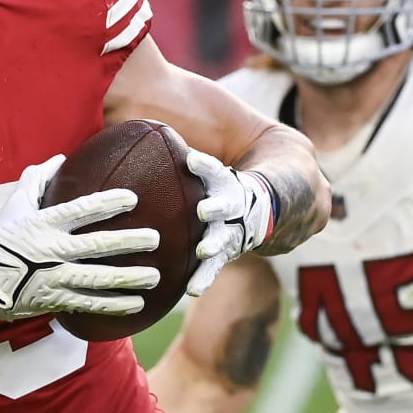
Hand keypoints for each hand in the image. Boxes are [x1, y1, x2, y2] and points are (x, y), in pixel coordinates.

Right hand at [0, 155, 159, 321]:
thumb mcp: (14, 206)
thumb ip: (37, 179)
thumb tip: (61, 159)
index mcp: (44, 223)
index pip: (81, 210)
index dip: (107, 203)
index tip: (132, 199)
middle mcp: (51, 250)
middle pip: (97, 245)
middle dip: (128, 241)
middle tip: (154, 238)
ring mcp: (54, 277)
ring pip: (98, 278)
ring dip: (128, 278)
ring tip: (154, 276)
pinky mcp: (54, 299)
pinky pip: (89, 303)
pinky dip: (114, 304)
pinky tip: (137, 304)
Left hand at [184, 149, 274, 296]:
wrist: (277, 204)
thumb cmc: (227, 181)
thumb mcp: (215, 169)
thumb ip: (181, 156)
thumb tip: (135, 123)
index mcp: (227, 182)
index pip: (217, 170)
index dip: (205, 166)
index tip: (192, 159)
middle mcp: (231, 205)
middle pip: (226, 204)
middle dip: (217, 206)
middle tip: (205, 209)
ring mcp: (232, 230)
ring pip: (224, 236)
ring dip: (214, 243)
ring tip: (204, 250)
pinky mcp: (228, 251)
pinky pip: (215, 266)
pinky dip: (204, 276)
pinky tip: (192, 289)